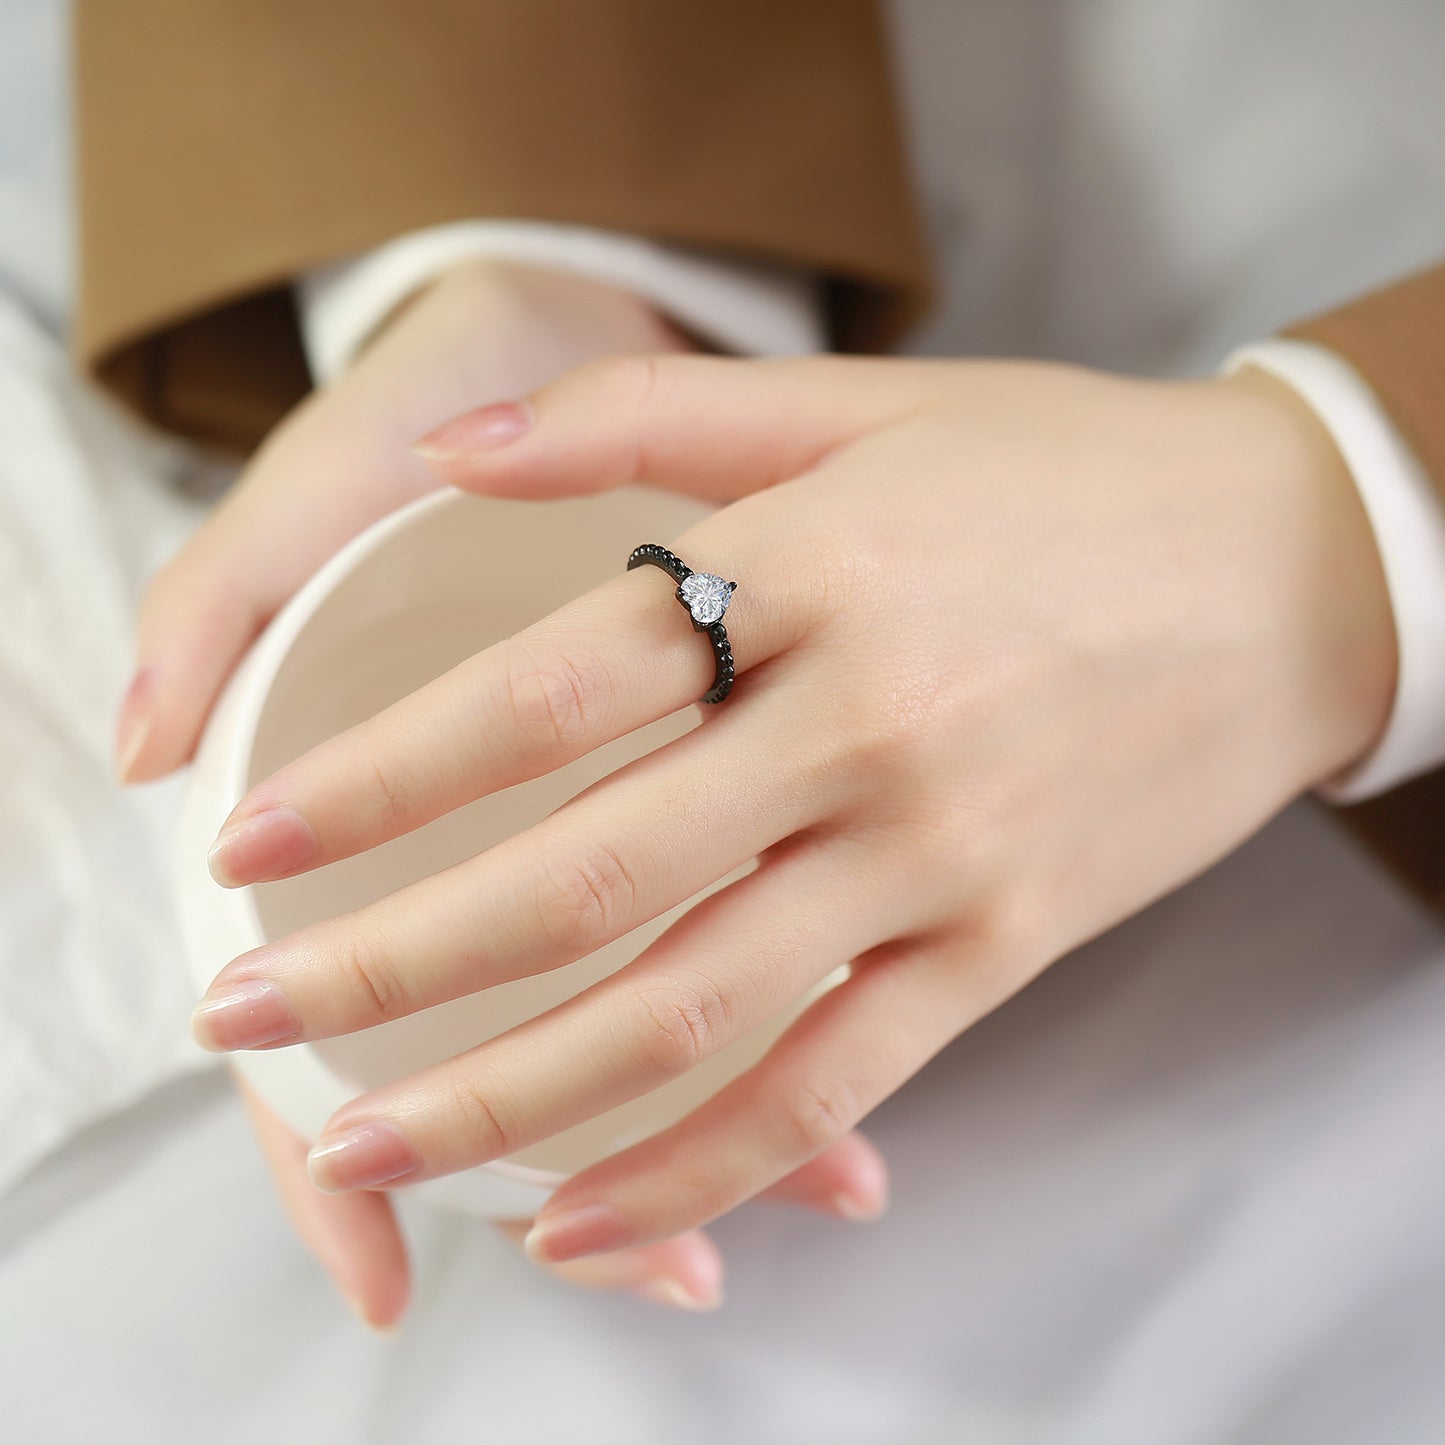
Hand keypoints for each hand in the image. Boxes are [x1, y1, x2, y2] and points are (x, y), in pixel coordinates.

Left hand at [190, 354, 1394, 1282]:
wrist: (1295, 566)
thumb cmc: (1067, 471)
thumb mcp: (866, 404)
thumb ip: (646, 414)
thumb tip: (455, 447)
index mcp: (813, 570)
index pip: (549, 690)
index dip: (384, 779)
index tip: (256, 845)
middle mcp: (863, 726)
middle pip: (587, 875)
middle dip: (393, 962)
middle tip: (246, 1017)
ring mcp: (938, 855)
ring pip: (689, 1010)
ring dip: (506, 1098)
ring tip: (362, 1149)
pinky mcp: (1003, 947)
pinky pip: (833, 1082)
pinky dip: (702, 1167)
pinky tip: (582, 1221)